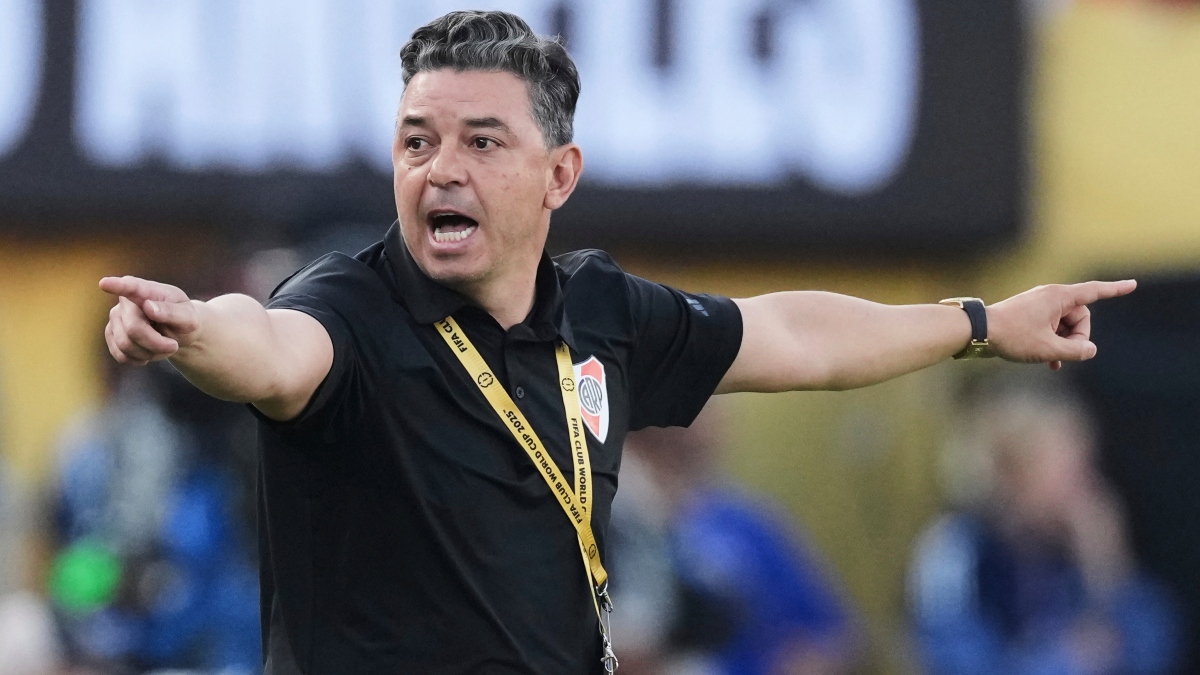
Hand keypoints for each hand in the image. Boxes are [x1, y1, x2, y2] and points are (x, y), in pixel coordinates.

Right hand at [100, 276, 199, 364]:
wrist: (178, 334)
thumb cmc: (184, 320)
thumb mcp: (189, 316)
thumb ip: (173, 312)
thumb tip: (148, 307)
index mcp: (147, 291)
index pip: (131, 287)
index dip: (117, 286)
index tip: (104, 283)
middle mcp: (126, 302)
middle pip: (133, 329)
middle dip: (156, 343)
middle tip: (174, 345)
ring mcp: (115, 319)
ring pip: (125, 345)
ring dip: (150, 352)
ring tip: (162, 346)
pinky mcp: (111, 335)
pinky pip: (121, 355)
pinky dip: (139, 359)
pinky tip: (149, 351)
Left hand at [986, 280, 1135, 369]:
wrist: (978, 331)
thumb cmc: (1012, 336)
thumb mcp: (1048, 348)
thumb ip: (1075, 350)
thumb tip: (1090, 350)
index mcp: (1059, 297)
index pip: (1094, 292)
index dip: (1115, 290)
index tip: (1133, 285)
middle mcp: (1051, 297)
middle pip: (1080, 318)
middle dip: (1077, 338)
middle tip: (1062, 353)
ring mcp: (1040, 306)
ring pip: (1065, 327)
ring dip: (1064, 344)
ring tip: (1052, 361)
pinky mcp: (1031, 316)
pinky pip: (1052, 329)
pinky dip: (1054, 343)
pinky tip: (1051, 363)